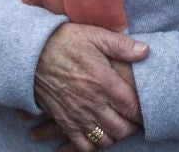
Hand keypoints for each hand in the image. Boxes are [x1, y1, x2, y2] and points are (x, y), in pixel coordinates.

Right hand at [29, 23, 148, 151]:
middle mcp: (92, 102)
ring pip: (105, 140)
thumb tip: (146, 51)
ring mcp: (77, 115)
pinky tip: (97, 134)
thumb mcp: (95, 36)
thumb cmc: (66, 42)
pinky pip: (83, 145)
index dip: (143, 113)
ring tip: (117, 126)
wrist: (32, 54)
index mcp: (104, 82)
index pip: (132, 107)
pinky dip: (93, 145)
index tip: (146, 111)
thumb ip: (122, 45)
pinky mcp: (64, 122)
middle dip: (132, 127)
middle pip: (121, 128)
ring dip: (114, 136)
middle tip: (134, 121)